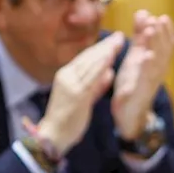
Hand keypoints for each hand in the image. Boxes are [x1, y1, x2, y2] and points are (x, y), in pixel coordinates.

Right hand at [39, 32, 123, 153]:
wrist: (54, 135)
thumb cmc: (68, 119)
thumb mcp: (84, 99)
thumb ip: (96, 86)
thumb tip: (109, 72)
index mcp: (66, 76)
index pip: (85, 58)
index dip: (100, 48)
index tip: (113, 41)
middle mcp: (67, 76)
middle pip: (88, 58)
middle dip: (105, 46)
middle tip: (119, 36)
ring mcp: (71, 85)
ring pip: (90, 64)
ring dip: (105, 52)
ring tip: (118, 43)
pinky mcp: (76, 95)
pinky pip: (91, 77)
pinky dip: (101, 66)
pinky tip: (110, 58)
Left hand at [111, 10, 173, 139]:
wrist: (129, 114)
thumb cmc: (134, 82)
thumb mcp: (136, 56)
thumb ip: (140, 36)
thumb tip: (144, 13)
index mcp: (157, 61)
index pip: (168, 44)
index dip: (167, 31)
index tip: (162, 17)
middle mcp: (158, 70)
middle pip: (165, 50)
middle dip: (162, 34)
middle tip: (158, 19)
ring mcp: (151, 81)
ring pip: (158, 61)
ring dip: (156, 45)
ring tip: (152, 31)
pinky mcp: (141, 91)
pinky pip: (146, 77)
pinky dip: (147, 65)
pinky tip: (146, 55)